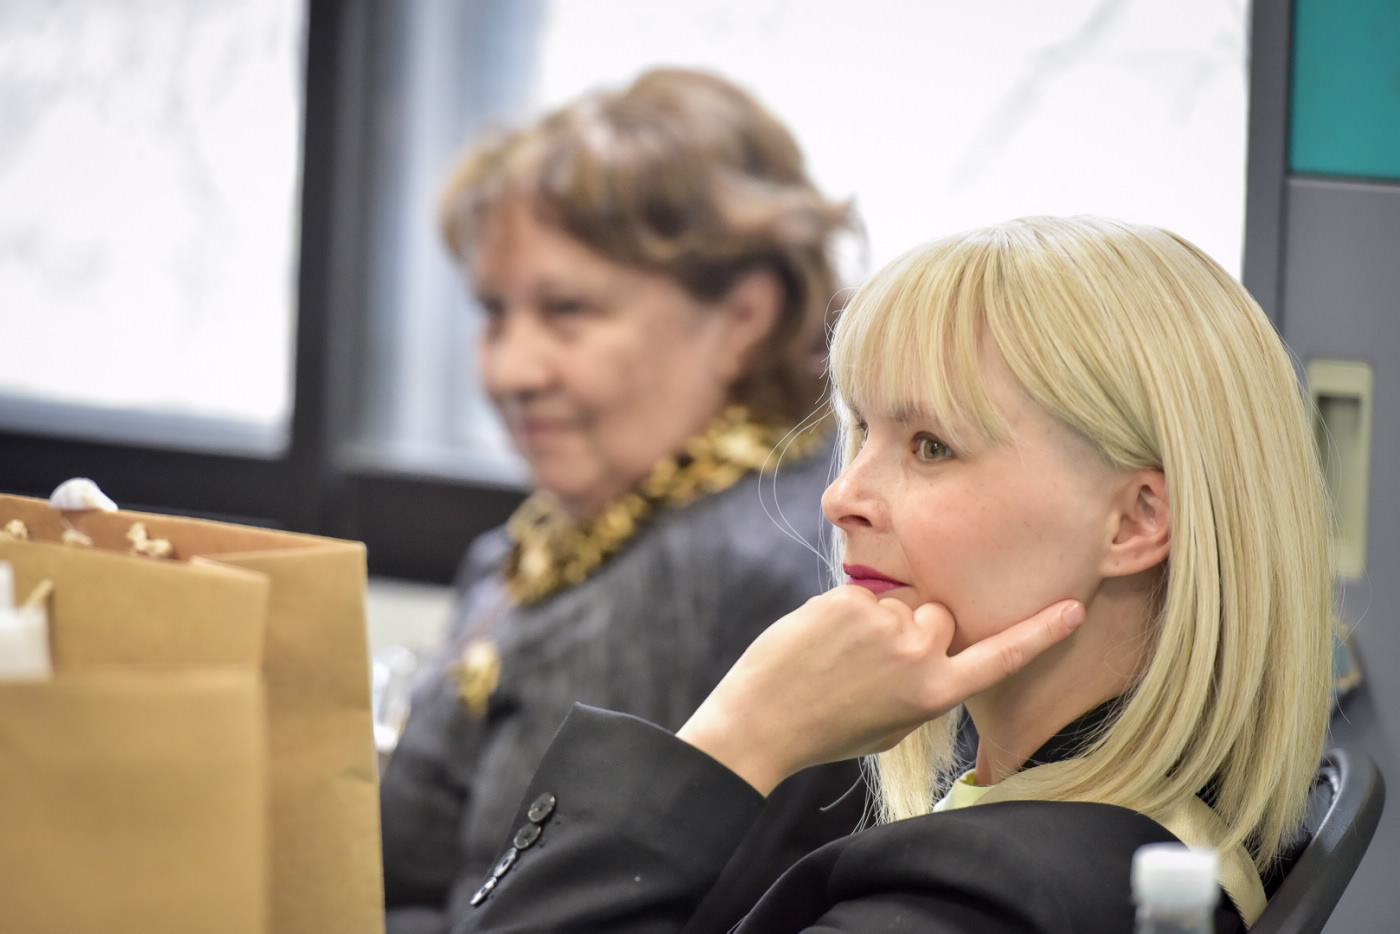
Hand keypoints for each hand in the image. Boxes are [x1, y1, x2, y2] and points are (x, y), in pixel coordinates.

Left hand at [677, 587, 1084, 794]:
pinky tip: (821, 641)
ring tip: (838, 655)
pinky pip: (863, 593)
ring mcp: (887, 625)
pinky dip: (844, 611)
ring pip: (898, 602)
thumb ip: (927, 683)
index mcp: (936, 694)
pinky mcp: (852, 601)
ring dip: (876, 619)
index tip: (1074, 607)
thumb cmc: (829, 727)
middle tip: (871, 660)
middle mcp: (920, 657)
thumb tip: (937, 645)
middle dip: (915, 627)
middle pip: (940, 615)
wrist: (765, 720)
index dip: (1041, 633)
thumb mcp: (894, 722)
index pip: (1001, 658)